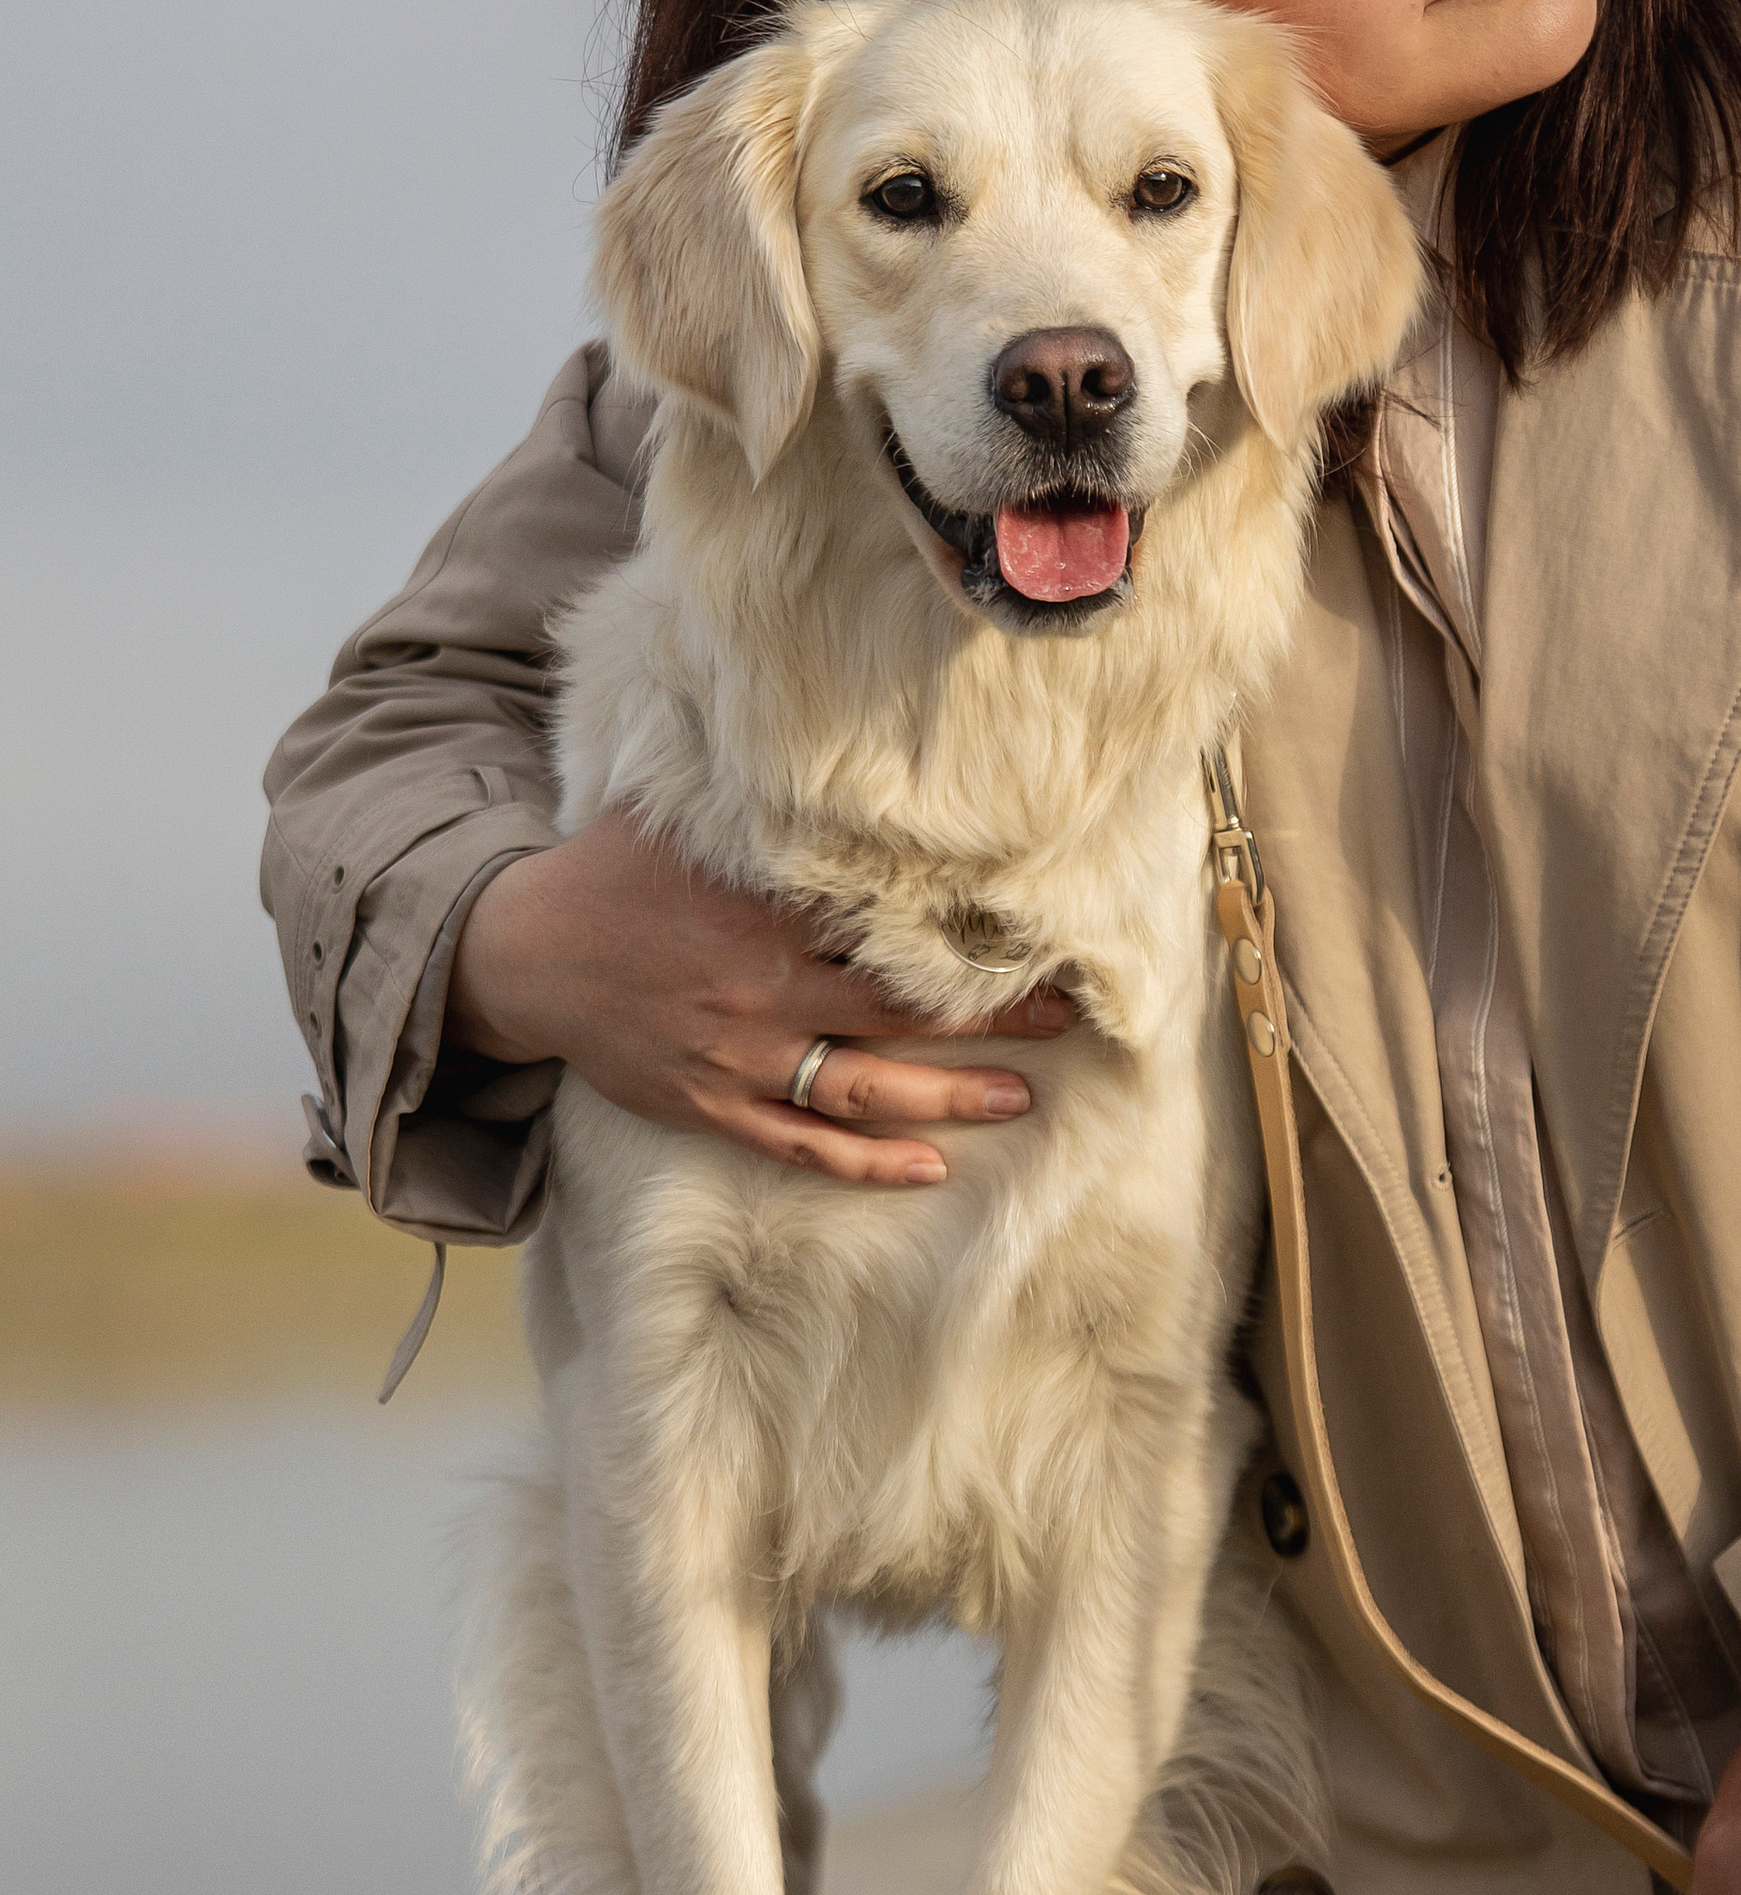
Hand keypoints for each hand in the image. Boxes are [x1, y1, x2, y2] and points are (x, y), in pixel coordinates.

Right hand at [446, 806, 1068, 1186]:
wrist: (522, 953)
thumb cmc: (612, 871)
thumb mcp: (681, 815)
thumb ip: (756, 794)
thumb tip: (815, 728)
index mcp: (763, 911)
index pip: (883, 925)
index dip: (961, 931)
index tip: (1034, 926)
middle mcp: (760, 988)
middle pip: (896, 1008)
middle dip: (988, 1014)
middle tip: (1064, 1012)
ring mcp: (737, 1057)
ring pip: (862, 1088)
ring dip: (948, 1095)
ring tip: (1021, 1097)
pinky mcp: (711, 1106)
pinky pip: (800, 1144)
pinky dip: (865, 1162)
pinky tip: (928, 1166)